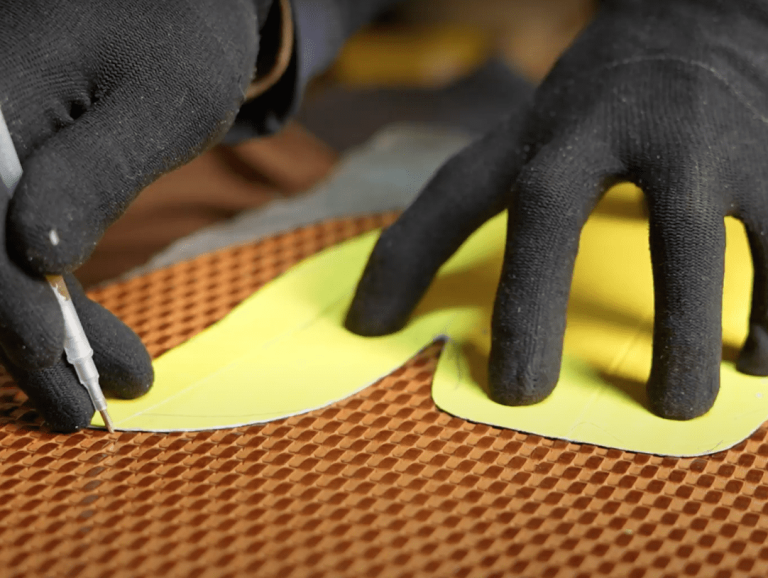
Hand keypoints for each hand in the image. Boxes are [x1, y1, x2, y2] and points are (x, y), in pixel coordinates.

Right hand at [0, 0, 262, 430]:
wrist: (176, 2)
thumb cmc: (180, 40)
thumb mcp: (161, 104)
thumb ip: (94, 172)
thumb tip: (32, 255)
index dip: (19, 319)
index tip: (71, 380)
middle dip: (25, 343)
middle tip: (88, 407)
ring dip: (29, 330)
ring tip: (97, 382)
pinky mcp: (2, 165)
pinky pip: (3, 238)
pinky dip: (36, 292)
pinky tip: (75, 331)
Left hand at [346, 0, 767, 419]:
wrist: (706, 19)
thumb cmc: (602, 102)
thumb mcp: (527, 138)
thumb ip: (465, 208)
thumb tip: (379, 311)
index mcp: (545, 129)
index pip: (458, 191)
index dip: (407, 259)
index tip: (374, 332)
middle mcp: (609, 127)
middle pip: (551, 209)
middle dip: (532, 302)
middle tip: (522, 391)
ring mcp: (699, 140)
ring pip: (690, 240)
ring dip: (684, 329)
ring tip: (676, 405)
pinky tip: (760, 361)